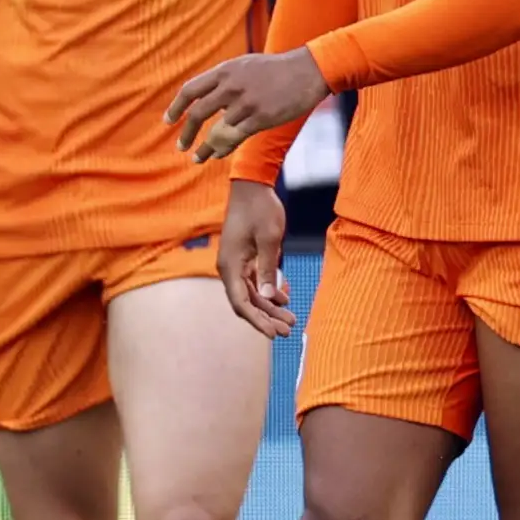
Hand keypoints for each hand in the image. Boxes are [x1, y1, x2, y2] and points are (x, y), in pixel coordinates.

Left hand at [165, 48, 330, 162]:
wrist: (308, 70)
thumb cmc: (277, 69)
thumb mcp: (244, 66)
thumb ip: (224, 80)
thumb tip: (205, 94)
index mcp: (224, 71)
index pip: (190, 90)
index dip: (176, 107)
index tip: (168, 121)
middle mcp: (231, 87)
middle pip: (197, 114)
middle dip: (185, 133)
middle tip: (181, 146)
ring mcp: (245, 103)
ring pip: (216, 131)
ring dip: (205, 147)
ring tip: (198, 158)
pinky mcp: (261, 118)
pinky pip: (235, 138)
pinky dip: (223, 148)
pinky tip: (218, 155)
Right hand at [216, 180, 294, 339]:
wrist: (252, 185)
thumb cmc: (260, 209)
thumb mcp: (269, 239)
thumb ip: (268, 269)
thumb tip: (269, 298)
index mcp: (230, 266)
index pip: (241, 303)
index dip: (257, 321)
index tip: (274, 335)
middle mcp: (229, 268)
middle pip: (247, 302)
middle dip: (267, 317)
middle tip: (288, 330)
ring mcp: (236, 263)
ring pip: (252, 293)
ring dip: (269, 306)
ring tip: (290, 319)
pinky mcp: (244, 257)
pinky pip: (254, 281)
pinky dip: (268, 291)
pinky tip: (284, 298)